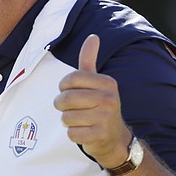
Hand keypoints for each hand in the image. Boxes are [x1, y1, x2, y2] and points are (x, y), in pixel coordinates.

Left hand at [54, 34, 132, 165]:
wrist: (114, 138)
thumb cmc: (99, 105)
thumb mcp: (96, 82)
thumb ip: (89, 60)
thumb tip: (92, 36)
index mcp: (108, 83)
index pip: (71, 78)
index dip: (64, 86)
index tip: (69, 90)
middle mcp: (110, 99)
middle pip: (66, 98)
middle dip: (62, 105)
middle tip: (70, 108)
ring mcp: (106, 118)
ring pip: (66, 117)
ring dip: (68, 120)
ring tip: (80, 120)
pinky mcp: (100, 136)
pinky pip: (72, 133)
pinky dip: (73, 134)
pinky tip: (84, 131)